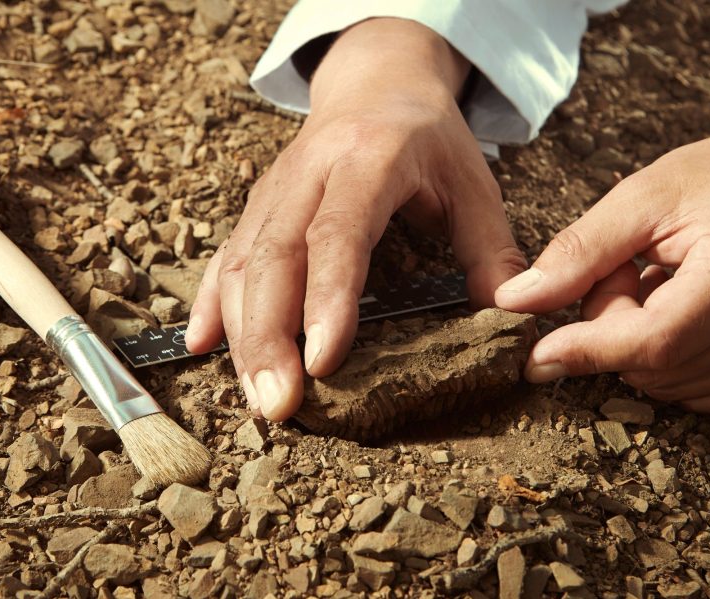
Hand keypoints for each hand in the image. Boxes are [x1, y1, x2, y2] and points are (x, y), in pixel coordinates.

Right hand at [186, 18, 525, 420]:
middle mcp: (308, 174)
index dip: (326, 298)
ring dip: (241, 332)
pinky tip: (200, 344)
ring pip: (242, 262)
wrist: (376, 82)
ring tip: (256, 396)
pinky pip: (225, 254)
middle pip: (274, 256)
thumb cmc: (427, 137)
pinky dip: (210, 302)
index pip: (337, 234)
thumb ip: (491, 248)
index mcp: (367, 161)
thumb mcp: (473, 181)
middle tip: (278, 404)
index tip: (322, 361)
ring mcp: (275, 190)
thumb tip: (509, 316)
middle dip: (269, 334)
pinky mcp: (258, 206)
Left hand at [496, 123, 709, 411]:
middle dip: (612, 326)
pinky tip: (670, 308)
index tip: (535, 357)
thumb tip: (516, 302)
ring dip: (636, 340)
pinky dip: (662, 357)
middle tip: (622, 269)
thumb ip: (579, 252)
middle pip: (653, 364)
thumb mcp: (643, 198)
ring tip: (654, 280)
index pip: (655, 339)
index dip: (588, 351)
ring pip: (668, 382)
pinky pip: (691, 388)